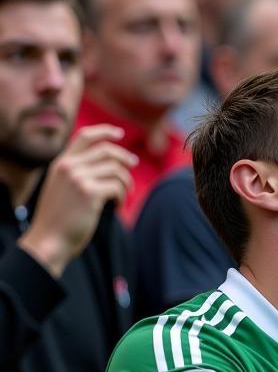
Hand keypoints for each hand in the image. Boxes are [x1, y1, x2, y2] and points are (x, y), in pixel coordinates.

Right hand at [18, 124, 136, 277]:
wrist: (50, 239)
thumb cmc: (60, 219)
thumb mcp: (63, 188)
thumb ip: (77, 173)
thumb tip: (110, 164)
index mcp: (61, 163)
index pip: (85, 136)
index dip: (105, 131)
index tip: (119, 133)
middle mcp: (69, 166)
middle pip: (107, 150)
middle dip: (125, 157)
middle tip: (134, 165)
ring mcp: (78, 177)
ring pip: (116, 170)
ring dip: (126, 183)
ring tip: (122, 197)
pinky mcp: (90, 192)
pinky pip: (117, 187)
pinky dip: (122, 197)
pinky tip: (115, 207)